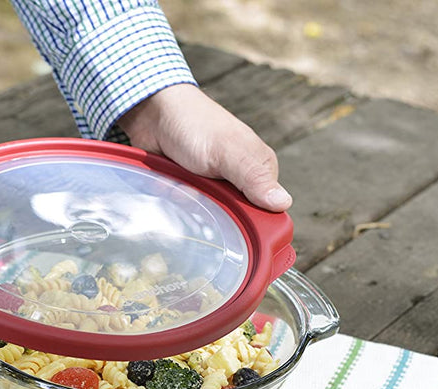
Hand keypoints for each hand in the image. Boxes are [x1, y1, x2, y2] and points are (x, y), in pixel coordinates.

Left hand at [117, 84, 291, 211]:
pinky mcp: (191, 193)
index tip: (231, 217)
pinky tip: (171, 189)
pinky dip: (177, 203)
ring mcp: (214, 190)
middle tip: (199, 191)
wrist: (155, 114)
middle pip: (234, 223)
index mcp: (259, 173)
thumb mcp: (228, 150)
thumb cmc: (196, 124)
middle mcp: (240, 184)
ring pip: (207, 219)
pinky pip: (187, 212)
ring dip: (191, 206)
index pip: (266, 217)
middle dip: (213, 213)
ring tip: (181, 186)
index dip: (251, 225)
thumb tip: (282, 203)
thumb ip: (253, 176)